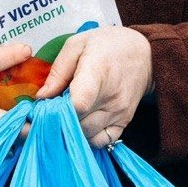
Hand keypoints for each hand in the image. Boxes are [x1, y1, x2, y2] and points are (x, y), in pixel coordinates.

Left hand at [34, 26, 153, 148]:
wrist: (146, 54)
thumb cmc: (108, 45)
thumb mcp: (77, 45)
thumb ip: (58, 71)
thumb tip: (41, 97)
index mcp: (98, 72)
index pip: (79, 103)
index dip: (58, 108)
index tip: (46, 104)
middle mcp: (111, 96)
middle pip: (78, 122)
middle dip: (59, 119)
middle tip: (52, 108)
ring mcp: (119, 112)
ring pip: (86, 134)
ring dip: (71, 128)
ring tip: (66, 114)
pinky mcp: (124, 122)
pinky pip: (101, 142)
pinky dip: (88, 137)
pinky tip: (81, 123)